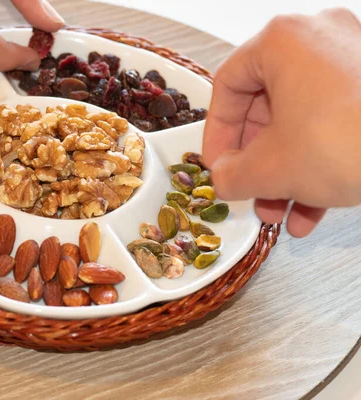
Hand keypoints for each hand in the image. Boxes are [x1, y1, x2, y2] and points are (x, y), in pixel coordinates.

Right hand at [202, 8, 360, 236]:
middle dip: (257, 162)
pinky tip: (311, 210)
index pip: (227, 88)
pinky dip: (318, 163)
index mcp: (282, 42)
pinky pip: (333, 123)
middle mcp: (319, 39)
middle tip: (250, 191)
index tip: (217, 165)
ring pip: (301, 120)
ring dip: (286, 171)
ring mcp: (354, 59)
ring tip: (280, 211)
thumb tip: (222, 179)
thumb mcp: (271, 168)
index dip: (216, 135)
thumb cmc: (349, 142)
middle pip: (267, 107)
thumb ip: (231, 175)